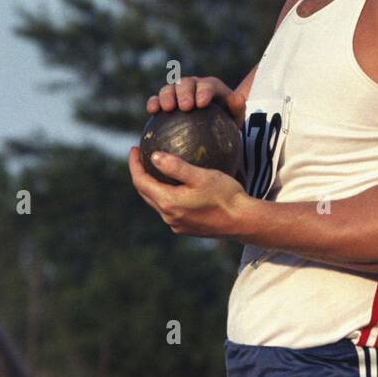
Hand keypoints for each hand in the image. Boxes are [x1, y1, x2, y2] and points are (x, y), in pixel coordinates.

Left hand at [128, 144, 252, 239]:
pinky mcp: (186, 228)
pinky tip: (176, 186)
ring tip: (155, 169)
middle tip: (141, 157)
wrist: (243, 221)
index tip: (134, 148)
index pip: (141, 182)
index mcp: (168, 202)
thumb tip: (154, 156)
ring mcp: (177, 224)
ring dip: (152, 186)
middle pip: (145, 193)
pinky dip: (165, 195)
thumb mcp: (201, 176)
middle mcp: (169, 216)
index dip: (134, 165)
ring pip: (157, 202)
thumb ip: (176, 167)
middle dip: (140, 174)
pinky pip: (169, 209)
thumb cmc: (225, 195)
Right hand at [146, 75, 246, 121]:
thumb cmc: (225, 123)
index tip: (202, 103)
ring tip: (166, 108)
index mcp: (210, 86)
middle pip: (186, 83)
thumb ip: (237, 107)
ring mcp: (177, 92)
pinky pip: (156, 99)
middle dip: (185, 93)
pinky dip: (153, 102)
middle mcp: (192, 85)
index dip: (204, 91)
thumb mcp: (235, 117)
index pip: (207, 85)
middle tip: (185, 107)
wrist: (209, 128)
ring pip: (169, 88)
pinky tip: (151, 111)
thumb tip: (238, 99)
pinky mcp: (164, 101)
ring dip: (167, 96)